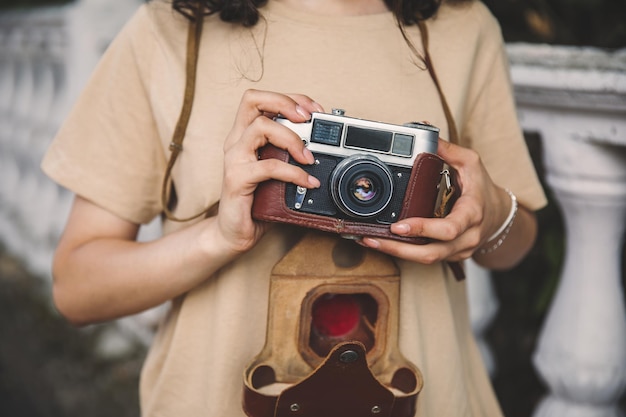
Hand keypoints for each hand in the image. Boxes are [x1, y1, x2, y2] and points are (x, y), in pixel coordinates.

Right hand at [215, 89, 323, 253]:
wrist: (235, 233)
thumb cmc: (256, 202)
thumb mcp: (277, 173)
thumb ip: (290, 156)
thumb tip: (324, 149)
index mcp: (244, 135)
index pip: (261, 99)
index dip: (289, 98)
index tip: (314, 110)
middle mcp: (236, 141)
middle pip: (253, 100)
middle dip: (285, 102)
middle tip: (309, 119)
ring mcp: (234, 159)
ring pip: (261, 127)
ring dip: (292, 138)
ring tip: (310, 158)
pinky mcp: (236, 179)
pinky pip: (269, 166)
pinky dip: (293, 172)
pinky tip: (307, 182)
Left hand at [358, 138, 512, 263]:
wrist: (498, 215)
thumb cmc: (481, 188)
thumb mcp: (471, 163)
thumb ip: (448, 149)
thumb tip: (425, 132)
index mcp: (472, 214)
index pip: (448, 229)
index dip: (423, 229)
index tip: (398, 226)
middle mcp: (466, 237)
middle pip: (431, 253)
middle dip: (399, 249)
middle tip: (373, 238)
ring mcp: (458, 251)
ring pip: (426, 259)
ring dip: (395, 253)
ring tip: (370, 241)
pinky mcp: (450, 257)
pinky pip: (426, 258)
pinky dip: (403, 253)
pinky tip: (383, 243)